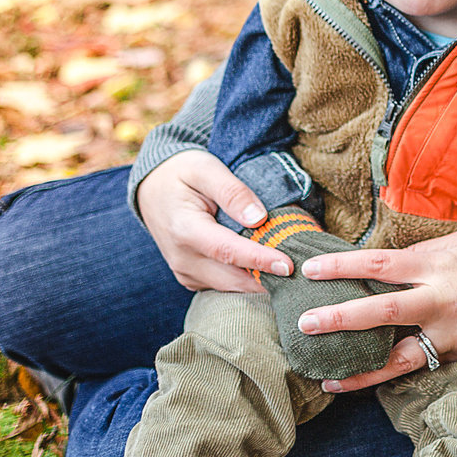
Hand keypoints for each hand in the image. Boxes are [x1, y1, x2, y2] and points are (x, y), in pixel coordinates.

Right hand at [135, 149, 289, 292]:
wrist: (153, 188)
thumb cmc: (182, 173)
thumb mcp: (205, 169)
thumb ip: (232, 192)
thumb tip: (259, 218)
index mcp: (185, 230)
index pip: (228, 251)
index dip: (259, 260)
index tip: (289, 265)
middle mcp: (182, 258)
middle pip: (231, 278)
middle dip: (267, 279)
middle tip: (303, 273)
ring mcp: (185, 272)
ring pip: (229, 287)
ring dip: (259, 282)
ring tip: (294, 274)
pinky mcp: (191, 277)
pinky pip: (222, 286)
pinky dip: (246, 280)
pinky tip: (269, 270)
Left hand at [298, 228, 456, 391]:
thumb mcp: (456, 243)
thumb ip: (419, 252)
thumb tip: (381, 261)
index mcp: (436, 266)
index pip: (381, 263)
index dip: (344, 266)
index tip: (312, 270)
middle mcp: (439, 300)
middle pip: (383, 311)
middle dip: (341, 317)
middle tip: (305, 323)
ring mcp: (447, 332)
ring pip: (399, 357)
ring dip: (360, 369)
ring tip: (326, 379)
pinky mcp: (456, 353)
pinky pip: (417, 366)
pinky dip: (388, 376)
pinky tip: (361, 382)